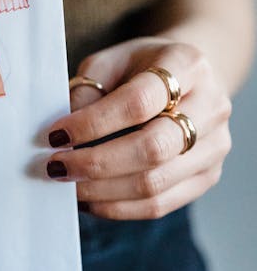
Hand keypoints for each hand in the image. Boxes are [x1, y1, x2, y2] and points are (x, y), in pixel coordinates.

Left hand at [45, 37, 231, 219]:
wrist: (184, 80)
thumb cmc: (139, 69)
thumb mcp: (109, 62)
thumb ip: (87, 91)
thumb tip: (64, 137)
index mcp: (187, 65)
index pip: (139, 102)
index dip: (93, 123)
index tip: (56, 135)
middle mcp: (211, 106)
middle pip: (153, 148)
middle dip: (96, 163)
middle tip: (57, 166)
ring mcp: (214, 146)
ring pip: (155, 183)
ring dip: (101, 191)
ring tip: (68, 185)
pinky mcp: (207, 176)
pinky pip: (159, 204)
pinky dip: (117, 207)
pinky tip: (88, 200)